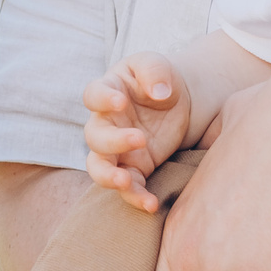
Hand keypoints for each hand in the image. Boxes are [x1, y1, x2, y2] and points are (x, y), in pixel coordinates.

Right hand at [81, 53, 192, 212]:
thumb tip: (159, 91)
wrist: (177, 101)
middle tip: (138, 138)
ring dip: (109, 177)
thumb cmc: (158, 78)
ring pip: (99, 168)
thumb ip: (155, 71)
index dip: (103, 99)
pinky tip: (151, 204)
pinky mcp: (134, 167)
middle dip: (112, 141)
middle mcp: (105, 123)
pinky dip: (136, 197)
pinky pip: (128, 186)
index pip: (94, 95)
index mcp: (107, 92)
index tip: (120, 101)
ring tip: (125, 182)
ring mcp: (116, 149)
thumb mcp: (157, 65)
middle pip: (95, 137)